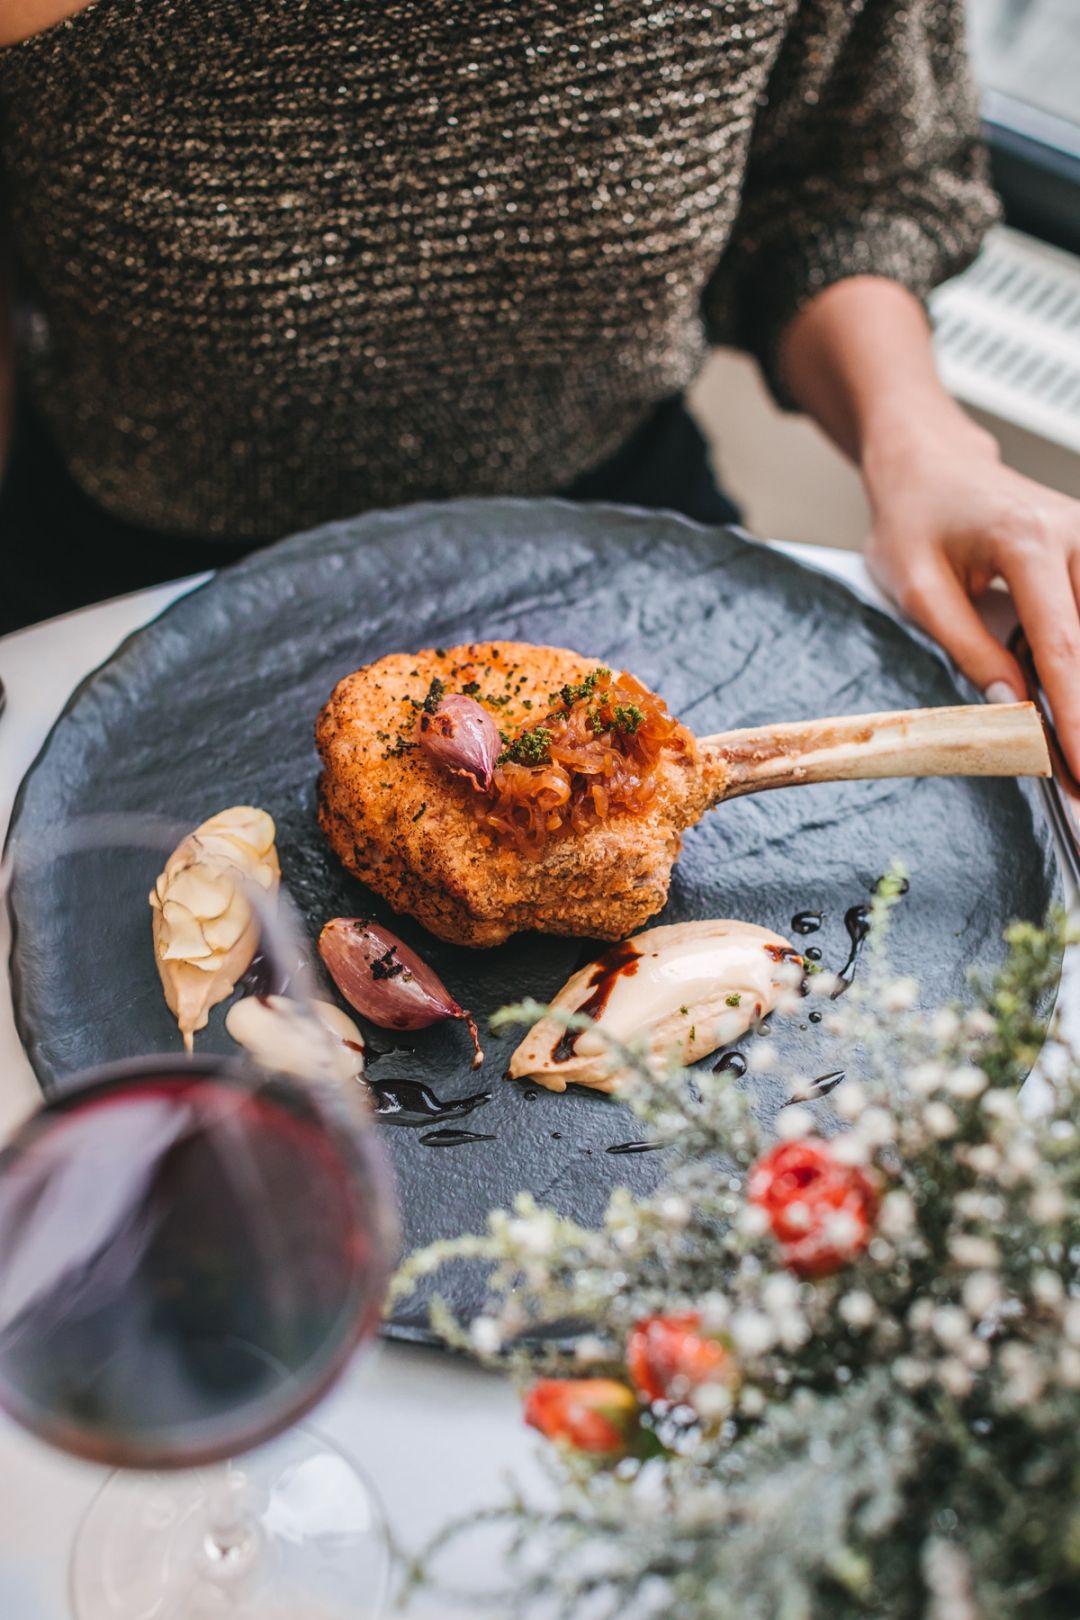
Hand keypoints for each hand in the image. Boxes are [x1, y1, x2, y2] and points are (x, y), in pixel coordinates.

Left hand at [863, 415, 1079, 777]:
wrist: (931, 464)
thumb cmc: (914, 516)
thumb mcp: (917, 588)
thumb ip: (966, 647)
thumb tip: (1009, 705)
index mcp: (1028, 541)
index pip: (1064, 645)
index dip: (1078, 713)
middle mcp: (1075, 534)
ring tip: (1074, 750)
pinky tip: (1071, 704)